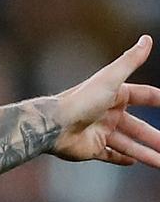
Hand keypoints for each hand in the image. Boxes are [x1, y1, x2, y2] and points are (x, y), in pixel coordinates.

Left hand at [53, 35, 159, 166]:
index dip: (158, 99)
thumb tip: (147, 39)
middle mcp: (107, 113)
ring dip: (146, 152)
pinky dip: (121, 158)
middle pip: (138, 126)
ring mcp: (99, 132)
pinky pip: (109, 155)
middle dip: (155, 136)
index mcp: (114, 95)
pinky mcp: (91, 148)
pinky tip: (134, 161)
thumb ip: (130, 61)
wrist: (53, 125)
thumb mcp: (110, 78)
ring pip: (128, 144)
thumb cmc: (81, 100)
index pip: (143, 96)